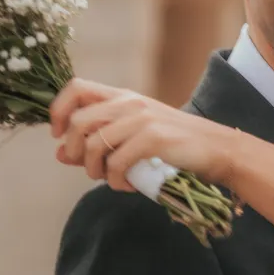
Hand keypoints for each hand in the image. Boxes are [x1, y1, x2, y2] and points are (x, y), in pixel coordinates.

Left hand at [50, 78, 236, 189]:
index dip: (58, 111)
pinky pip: (117, 163)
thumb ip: (96, 143)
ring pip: (93, 144)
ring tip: (110, 180)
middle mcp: (129, 102)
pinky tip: (128, 186)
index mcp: (122, 97)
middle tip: (91, 169)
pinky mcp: (153, 138)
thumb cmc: (172, 145)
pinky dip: (116, 181)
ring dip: (95, 170)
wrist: (215, 148)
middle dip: (73, 152)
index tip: (58, 136)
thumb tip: (59, 154)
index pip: (75, 88)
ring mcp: (141, 119)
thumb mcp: (132, 138)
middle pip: (77, 122)